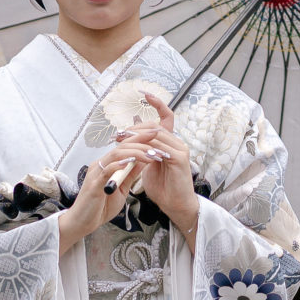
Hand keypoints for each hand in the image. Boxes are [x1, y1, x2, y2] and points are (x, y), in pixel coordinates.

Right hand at [57, 140, 161, 249]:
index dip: (141, 139)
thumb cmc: (101, 207)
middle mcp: (100, 164)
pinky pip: (106, 170)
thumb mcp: (121, 188)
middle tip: (158, 142)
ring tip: (150, 155)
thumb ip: (130, 174)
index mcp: (107, 164)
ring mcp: (96, 173)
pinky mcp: (93, 184)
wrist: (83, 223)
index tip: (157, 134)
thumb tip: (144, 161)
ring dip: (135, 153)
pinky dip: (118, 165)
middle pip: (122, 146)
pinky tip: (130, 163)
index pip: (125, 146)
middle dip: (142, 142)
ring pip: (115, 154)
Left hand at [117, 92, 199, 240]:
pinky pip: (160, 147)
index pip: (166, 117)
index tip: (146, 93)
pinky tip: (136, 151)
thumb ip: (143, 152)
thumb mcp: (148, 166)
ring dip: (137, 136)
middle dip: (136, 127)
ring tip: (122, 141)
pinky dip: (146, 148)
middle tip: (119, 134)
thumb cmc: (163, 188)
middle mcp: (177, 142)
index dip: (157, 104)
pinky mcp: (180, 159)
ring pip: (156, 134)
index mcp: (170, 142)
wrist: (175, 206)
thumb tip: (129, 141)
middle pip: (155, 125)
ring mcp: (180, 149)